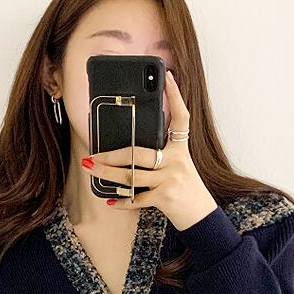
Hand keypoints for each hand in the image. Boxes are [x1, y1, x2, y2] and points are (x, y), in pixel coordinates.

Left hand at [80, 69, 217, 230]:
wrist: (201, 217)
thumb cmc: (185, 191)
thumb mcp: (178, 167)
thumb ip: (161, 156)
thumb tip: (128, 153)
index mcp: (181, 150)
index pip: (181, 118)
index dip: (176, 96)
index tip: (167, 77)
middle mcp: (177, 161)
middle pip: (138, 152)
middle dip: (111, 155)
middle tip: (93, 155)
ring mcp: (170, 179)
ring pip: (132, 174)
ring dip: (107, 173)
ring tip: (91, 169)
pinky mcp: (165, 197)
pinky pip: (137, 198)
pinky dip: (122, 201)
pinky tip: (110, 201)